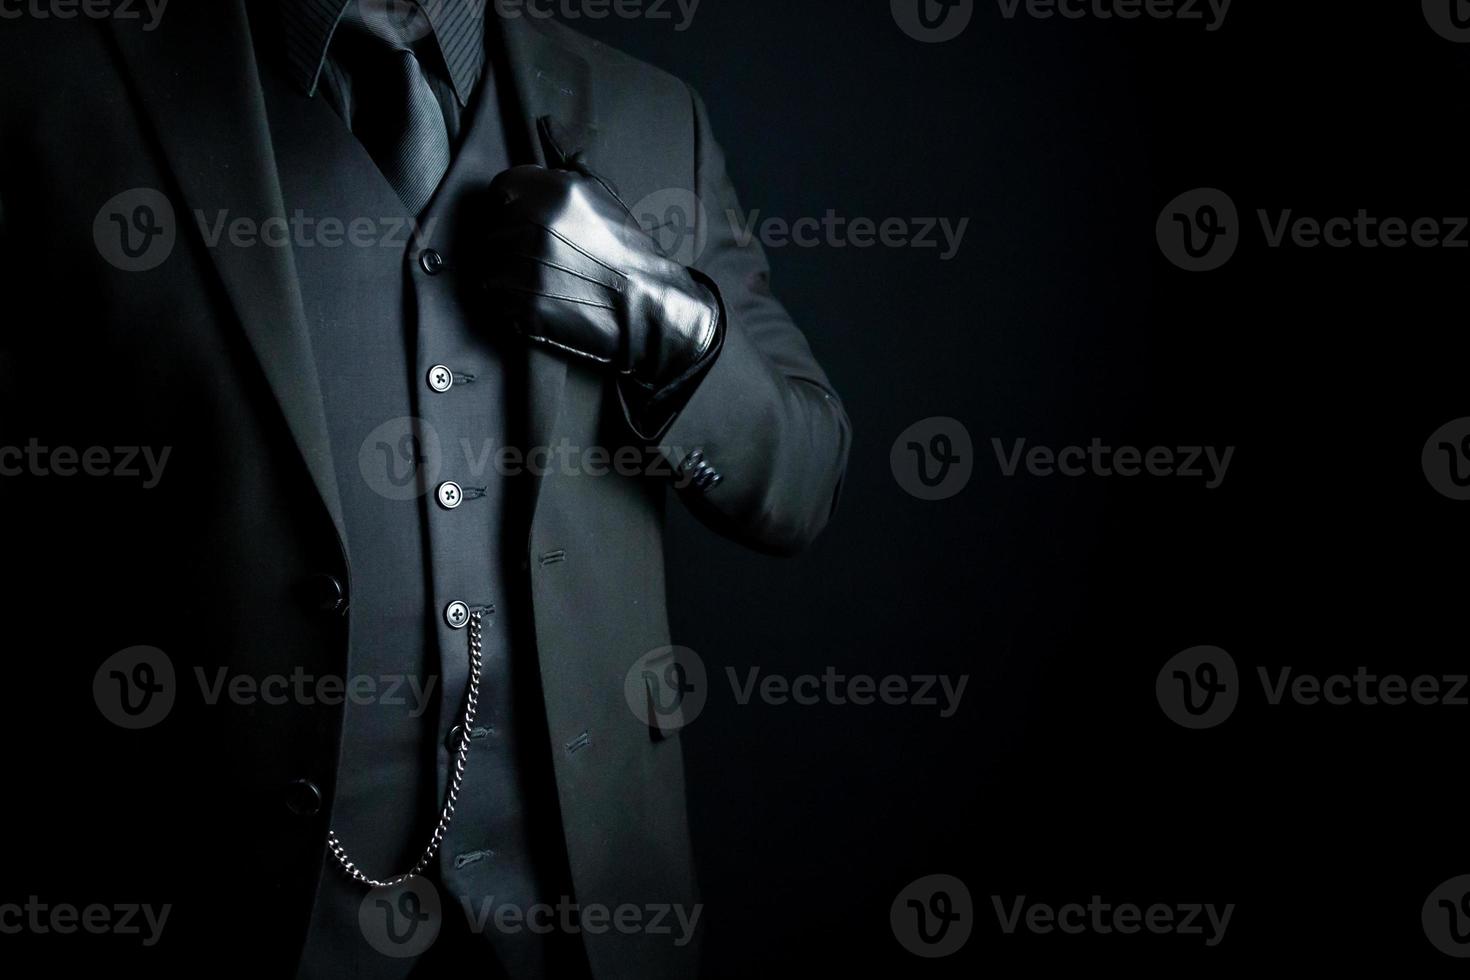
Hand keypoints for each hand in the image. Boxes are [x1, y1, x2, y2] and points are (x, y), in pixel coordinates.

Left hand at [480, 165, 719, 391]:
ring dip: (509, 274)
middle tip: (543, 260)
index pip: (502, 188)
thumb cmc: (631, 255)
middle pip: (495, 229)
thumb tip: (554, 152)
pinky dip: (512, 303)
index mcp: (552, 191)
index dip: (512, 204)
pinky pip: (497, 298)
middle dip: (512, 243)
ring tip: (543, 283)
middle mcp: (532, 222)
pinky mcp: (520, 301)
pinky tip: (541, 302)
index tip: (522, 218)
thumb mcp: (607, 199)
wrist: (646, 306)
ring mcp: (522, 264)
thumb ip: (572, 175)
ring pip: (491, 265)